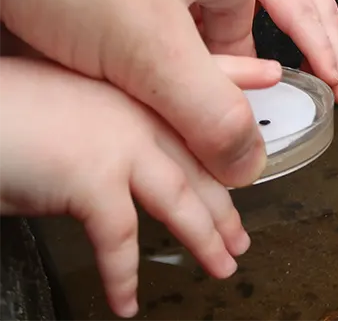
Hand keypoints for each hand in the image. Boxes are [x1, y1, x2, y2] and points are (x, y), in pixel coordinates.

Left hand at [0, 0, 263, 187]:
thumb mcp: (158, 49)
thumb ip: (213, 113)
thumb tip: (250, 164)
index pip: (241, 32)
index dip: (231, 86)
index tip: (210, 129)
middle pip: (186, 40)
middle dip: (168, 85)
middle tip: (149, 118)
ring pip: (134, 39)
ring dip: (121, 75)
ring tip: (100, 95)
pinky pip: (87, 30)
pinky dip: (79, 58)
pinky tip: (61, 74)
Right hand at [0, 55, 279, 317]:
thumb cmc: (7, 108)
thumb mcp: (69, 100)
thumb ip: (108, 121)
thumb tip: (126, 158)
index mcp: (133, 84)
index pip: (202, 84)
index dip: (240, 79)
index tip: (273, 78)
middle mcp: (137, 107)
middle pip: (202, 158)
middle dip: (227, 202)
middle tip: (241, 235)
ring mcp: (120, 140)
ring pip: (182, 198)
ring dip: (206, 237)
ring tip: (222, 265)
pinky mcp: (92, 178)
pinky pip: (120, 239)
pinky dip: (123, 278)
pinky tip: (128, 303)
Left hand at [224, 0, 337, 102]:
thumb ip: (221, 34)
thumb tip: (242, 75)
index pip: (303, 16)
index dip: (318, 51)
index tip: (331, 80)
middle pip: (325, 16)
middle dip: (337, 56)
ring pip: (328, 13)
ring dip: (337, 49)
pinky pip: (321, 9)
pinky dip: (326, 37)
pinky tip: (321, 62)